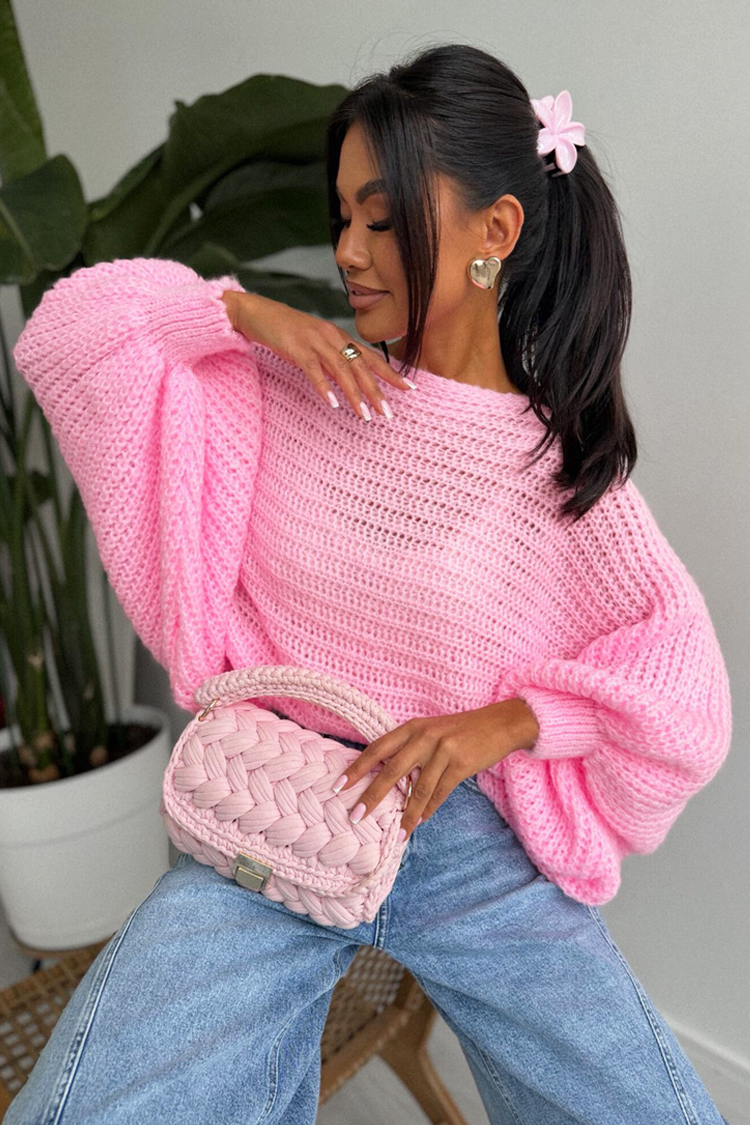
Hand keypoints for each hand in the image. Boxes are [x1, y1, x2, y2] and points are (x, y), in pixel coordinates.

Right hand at [221, 289, 415, 420]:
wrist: (258, 312)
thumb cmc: (287, 331)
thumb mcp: (316, 344)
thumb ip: (333, 359)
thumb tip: (349, 381)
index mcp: (339, 337)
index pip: (371, 356)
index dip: (391, 372)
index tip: (410, 387)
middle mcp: (332, 337)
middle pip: (361, 366)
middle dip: (377, 390)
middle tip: (389, 413)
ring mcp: (315, 341)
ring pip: (342, 370)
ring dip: (356, 394)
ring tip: (366, 416)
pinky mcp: (296, 348)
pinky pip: (313, 370)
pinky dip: (324, 387)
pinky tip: (333, 404)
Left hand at [332, 699, 537, 840]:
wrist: (500, 723)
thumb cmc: (462, 730)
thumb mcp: (432, 731)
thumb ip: (410, 750)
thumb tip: (389, 781)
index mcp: (413, 727)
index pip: (377, 749)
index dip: (356, 768)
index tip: (338, 786)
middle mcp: (424, 737)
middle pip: (391, 770)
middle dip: (372, 796)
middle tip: (355, 816)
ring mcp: (443, 751)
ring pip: (418, 789)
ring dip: (406, 814)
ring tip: (396, 833)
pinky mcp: (461, 765)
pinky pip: (439, 793)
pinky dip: (428, 810)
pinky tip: (420, 822)